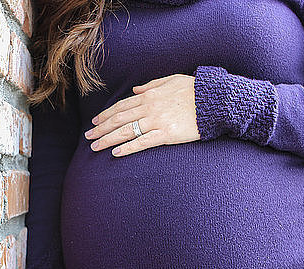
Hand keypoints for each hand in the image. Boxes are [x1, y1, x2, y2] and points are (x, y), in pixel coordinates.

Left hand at [84, 74, 199, 156]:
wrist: (215, 100)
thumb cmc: (194, 90)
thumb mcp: (171, 80)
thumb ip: (151, 85)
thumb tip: (135, 90)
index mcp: (149, 95)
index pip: (121, 106)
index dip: (106, 115)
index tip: (95, 122)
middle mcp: (149, 108)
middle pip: (119, 119)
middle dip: (101, 129)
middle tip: (88, 137)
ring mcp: (156, 121)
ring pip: (126, 131)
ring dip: (108, 140)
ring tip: (96, 147)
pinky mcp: (166, 134)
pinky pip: (142, 142)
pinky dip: (127, 148)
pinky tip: (116, 153)